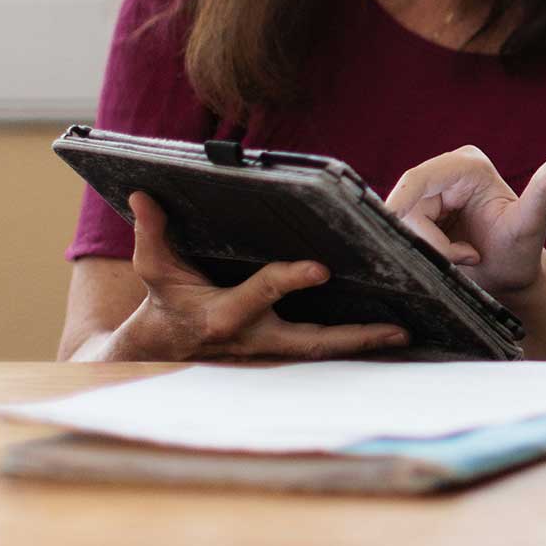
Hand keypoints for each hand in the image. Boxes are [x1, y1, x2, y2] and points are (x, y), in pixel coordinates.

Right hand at [121, 191, 409, 360]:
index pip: (262, 293)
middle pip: (310, 342)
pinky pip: (320, 350)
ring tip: (402, 334)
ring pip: (321, 351)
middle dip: (352, 337)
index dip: (289, 280)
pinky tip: (383, 335)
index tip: (320, 268)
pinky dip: (351, 344)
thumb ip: (151, 232)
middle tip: (395, 329)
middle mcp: (254, 338)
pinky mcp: (280, 351)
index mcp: (224, 315)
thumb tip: (143, 194)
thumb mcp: (154, 269)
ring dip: (362, 343)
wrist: (159, 352)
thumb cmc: (163, 304)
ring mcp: (270, 350)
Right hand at [385, 145, 545, 297]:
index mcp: (468, 164)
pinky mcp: (425, 211)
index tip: (401, 237)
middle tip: (465, 257)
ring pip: (402, 220)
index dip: (403, 206)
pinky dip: (422, 249)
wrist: (512, 278)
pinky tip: (451, 257)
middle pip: (407, 202)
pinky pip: (404, 231)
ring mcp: (434, 192)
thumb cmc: (522, 253)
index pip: (420, 179)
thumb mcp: (531, 222)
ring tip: (465, 257)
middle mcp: (448, 171)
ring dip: (428, 247)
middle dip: (427, 238)